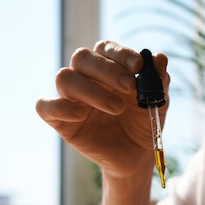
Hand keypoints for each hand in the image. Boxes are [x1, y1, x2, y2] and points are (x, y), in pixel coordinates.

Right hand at [35, 40, 169, 180]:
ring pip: (64, 78)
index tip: (139, 66)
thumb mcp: (157, 104)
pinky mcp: (59, 120)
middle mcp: (86, 78)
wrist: (136, 156)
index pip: (105, 48)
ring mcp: (70, 98)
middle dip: (106, 69)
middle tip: (130, 87)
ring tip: (117, 109)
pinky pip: (45, 106)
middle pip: (82, 57)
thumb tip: (160, 58)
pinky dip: (59, 107)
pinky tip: (81, 116)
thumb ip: (159, 82)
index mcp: (108, 68)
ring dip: (91, 91)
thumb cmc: (142, 125)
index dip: (120, 53)